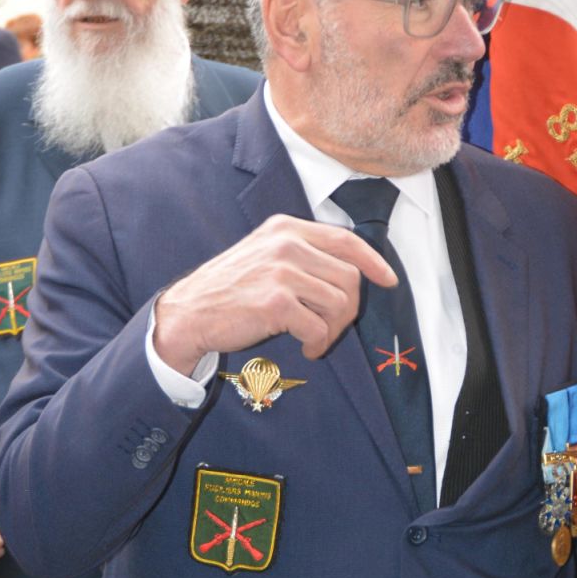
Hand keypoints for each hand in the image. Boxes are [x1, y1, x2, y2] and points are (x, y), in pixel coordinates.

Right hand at [153, 215, 396, 373]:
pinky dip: (318, 344)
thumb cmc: (230, 289)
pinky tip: (305, 349)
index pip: (345, 240)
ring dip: (333, 330)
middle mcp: (286, 244)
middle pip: (349, 277)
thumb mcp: (265, 254)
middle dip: (348, 310)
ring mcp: (281, 272)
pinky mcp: (275, 302)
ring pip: (339, 303)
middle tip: (331, 327)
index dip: (373, 262)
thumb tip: (353, 270)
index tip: (388, 280)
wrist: (188, 313)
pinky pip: (318, 328)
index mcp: (286, 228)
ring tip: (315, 339)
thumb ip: (303, 253)